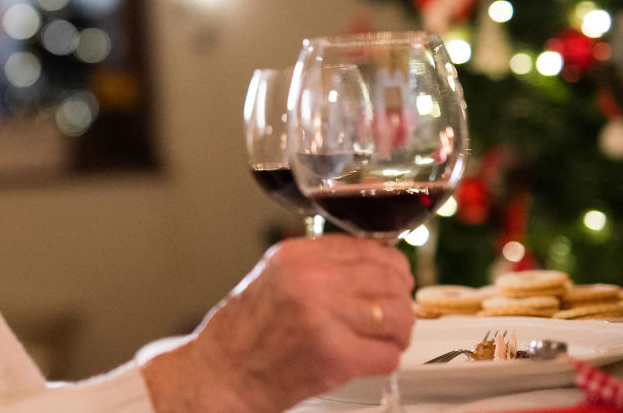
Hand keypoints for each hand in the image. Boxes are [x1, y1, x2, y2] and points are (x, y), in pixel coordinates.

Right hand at [140, 235, 414, 412]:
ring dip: (398, 331)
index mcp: (296, 256)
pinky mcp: (335, 356)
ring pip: (396, 315)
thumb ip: (315, 265)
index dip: (391, 266)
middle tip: (396, 313)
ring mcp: (324, 317)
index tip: (395, 279)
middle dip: (400, 298)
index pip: (368, 248)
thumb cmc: (242, 332)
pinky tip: (370, 359)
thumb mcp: (272, 276)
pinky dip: (386, 359)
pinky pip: (388, 354)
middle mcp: (310, 280)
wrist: (222, 373)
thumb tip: (366, 264)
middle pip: (389, 278)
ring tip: (386, 339)